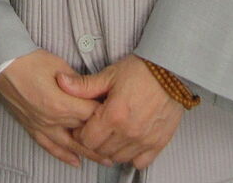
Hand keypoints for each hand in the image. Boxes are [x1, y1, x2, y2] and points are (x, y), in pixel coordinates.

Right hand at [0, 50, 107, 167]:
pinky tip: (75, 161)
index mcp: (62, 103)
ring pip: (71, 146)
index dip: (107, 115)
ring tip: (105, 160)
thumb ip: (79, 85)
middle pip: (85, 131)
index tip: (118, 116)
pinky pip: (50, 147)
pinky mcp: (33, 128)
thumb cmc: (31, 61)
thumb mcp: (61, 67)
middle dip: (103, 136)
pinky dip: (64, 156)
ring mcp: (42, 126)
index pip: (93, 114)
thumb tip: (93, 93)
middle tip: (119, 139)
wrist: (5, 64)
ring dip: (89, 154)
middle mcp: (53, 119)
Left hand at [57, 55, 184, 169]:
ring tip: (113, 132)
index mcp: (113, 115)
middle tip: (98, 126)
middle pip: (101, 151)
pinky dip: (132, 155)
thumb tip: (60, 81)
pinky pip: (140, 162)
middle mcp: (128, 132)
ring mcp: (144, 140)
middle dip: (95, 140)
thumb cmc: (141, 70)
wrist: (172, 71)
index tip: (85, 123)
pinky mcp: (158, 143)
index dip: (82, 131)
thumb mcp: (109, 74)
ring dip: (112, 148)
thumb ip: (84, 85)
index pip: (86, 139)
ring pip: (118, 158)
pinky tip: (130, 141)